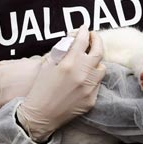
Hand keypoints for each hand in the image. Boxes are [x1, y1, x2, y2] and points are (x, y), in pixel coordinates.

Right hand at [16, 27, 105, 142]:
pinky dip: (92, 78)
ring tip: (89, 59)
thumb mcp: (47, 64)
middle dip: (96, 40)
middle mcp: (82, 74)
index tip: (84, 28)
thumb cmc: (40, 88)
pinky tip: (84, 77)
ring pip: (102, 68)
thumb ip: (61, 51)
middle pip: (98, 51)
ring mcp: (89, 88)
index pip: (82, 41)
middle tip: (92, 36)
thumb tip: (72, 41)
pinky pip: (97, 84)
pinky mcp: (91, 99)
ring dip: (96, 61)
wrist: (40, 115)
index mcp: (69, 64)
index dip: (84, 31)